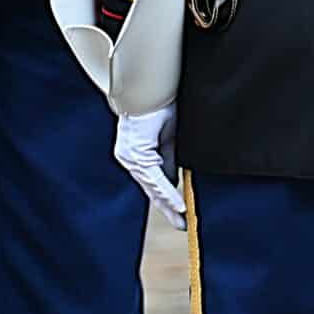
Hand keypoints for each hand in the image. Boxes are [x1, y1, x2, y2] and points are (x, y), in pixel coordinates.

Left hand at [113, 106, 183, 230]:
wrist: (148, 87)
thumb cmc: (160, 107)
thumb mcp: (170, 139)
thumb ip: (171, 160)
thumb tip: (177, 183)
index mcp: (137, 153)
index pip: (153, 181)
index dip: (166, 198)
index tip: (180, 214)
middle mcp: (130, 158)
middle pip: (151, 189)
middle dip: (168, 208)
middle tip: (182, 226)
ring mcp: (130, 157)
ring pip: (152, 187)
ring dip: (169, 204)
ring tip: (183, 219)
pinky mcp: (135, 154)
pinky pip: (154, 179)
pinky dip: (167, 192)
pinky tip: (179, 205)